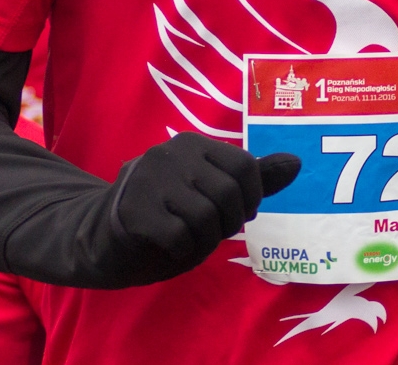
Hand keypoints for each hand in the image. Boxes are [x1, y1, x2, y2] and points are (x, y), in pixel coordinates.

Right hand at [110, 132, 299, 284]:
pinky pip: (181, 238)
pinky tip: (169, 248)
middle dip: (227, 224)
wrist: (99, 236)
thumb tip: (297, 163)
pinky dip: (183, 253)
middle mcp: (172, 152)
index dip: (250, 200)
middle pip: (229, 195)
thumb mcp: (211, 191)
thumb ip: (253, 178)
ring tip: (186, 238)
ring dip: (204, 242)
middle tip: (209, 231)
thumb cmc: (165, 213)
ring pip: (206, 218)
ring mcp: (150, 179)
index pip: (246, 167)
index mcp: (194, 144)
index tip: (236, 214)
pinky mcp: (134, 210)